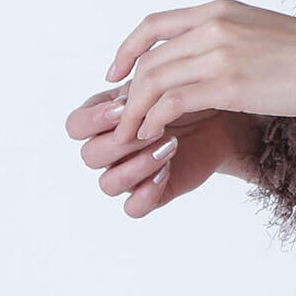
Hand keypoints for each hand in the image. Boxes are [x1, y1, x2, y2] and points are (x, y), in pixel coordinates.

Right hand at [65, 91, 256, 217]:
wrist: (219, 119)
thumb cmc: (184, 98)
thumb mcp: (160, 87)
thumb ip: (136, 91)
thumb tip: (122, 102)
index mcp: (101, 121)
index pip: (76, 126)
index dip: (94, 119)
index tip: (124, 108)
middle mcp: (108, 150)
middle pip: (90, 155)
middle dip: (122, 142)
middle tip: (155, 128)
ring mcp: (127, 173)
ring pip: (108, 183)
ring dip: (136, 166)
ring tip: (169, 146)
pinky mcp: (149, 193)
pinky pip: (133, 208)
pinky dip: (146, 192)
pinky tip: (167, 170)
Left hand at [101, 0, 295, 147]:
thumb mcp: (263, 33)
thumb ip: (231, 40)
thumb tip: (214, 61)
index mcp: (220, 10)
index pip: (154, 25)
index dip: (127, 50)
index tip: (115, 73)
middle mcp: (214, 25)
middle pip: (149, 59)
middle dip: (128, 93)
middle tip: (121, 120)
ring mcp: (220, 52)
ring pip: (153, 81)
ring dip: (134, 112)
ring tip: (131, 135)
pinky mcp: (229, 83)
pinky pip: (173, 102)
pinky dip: (154, 120)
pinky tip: (156, 135)